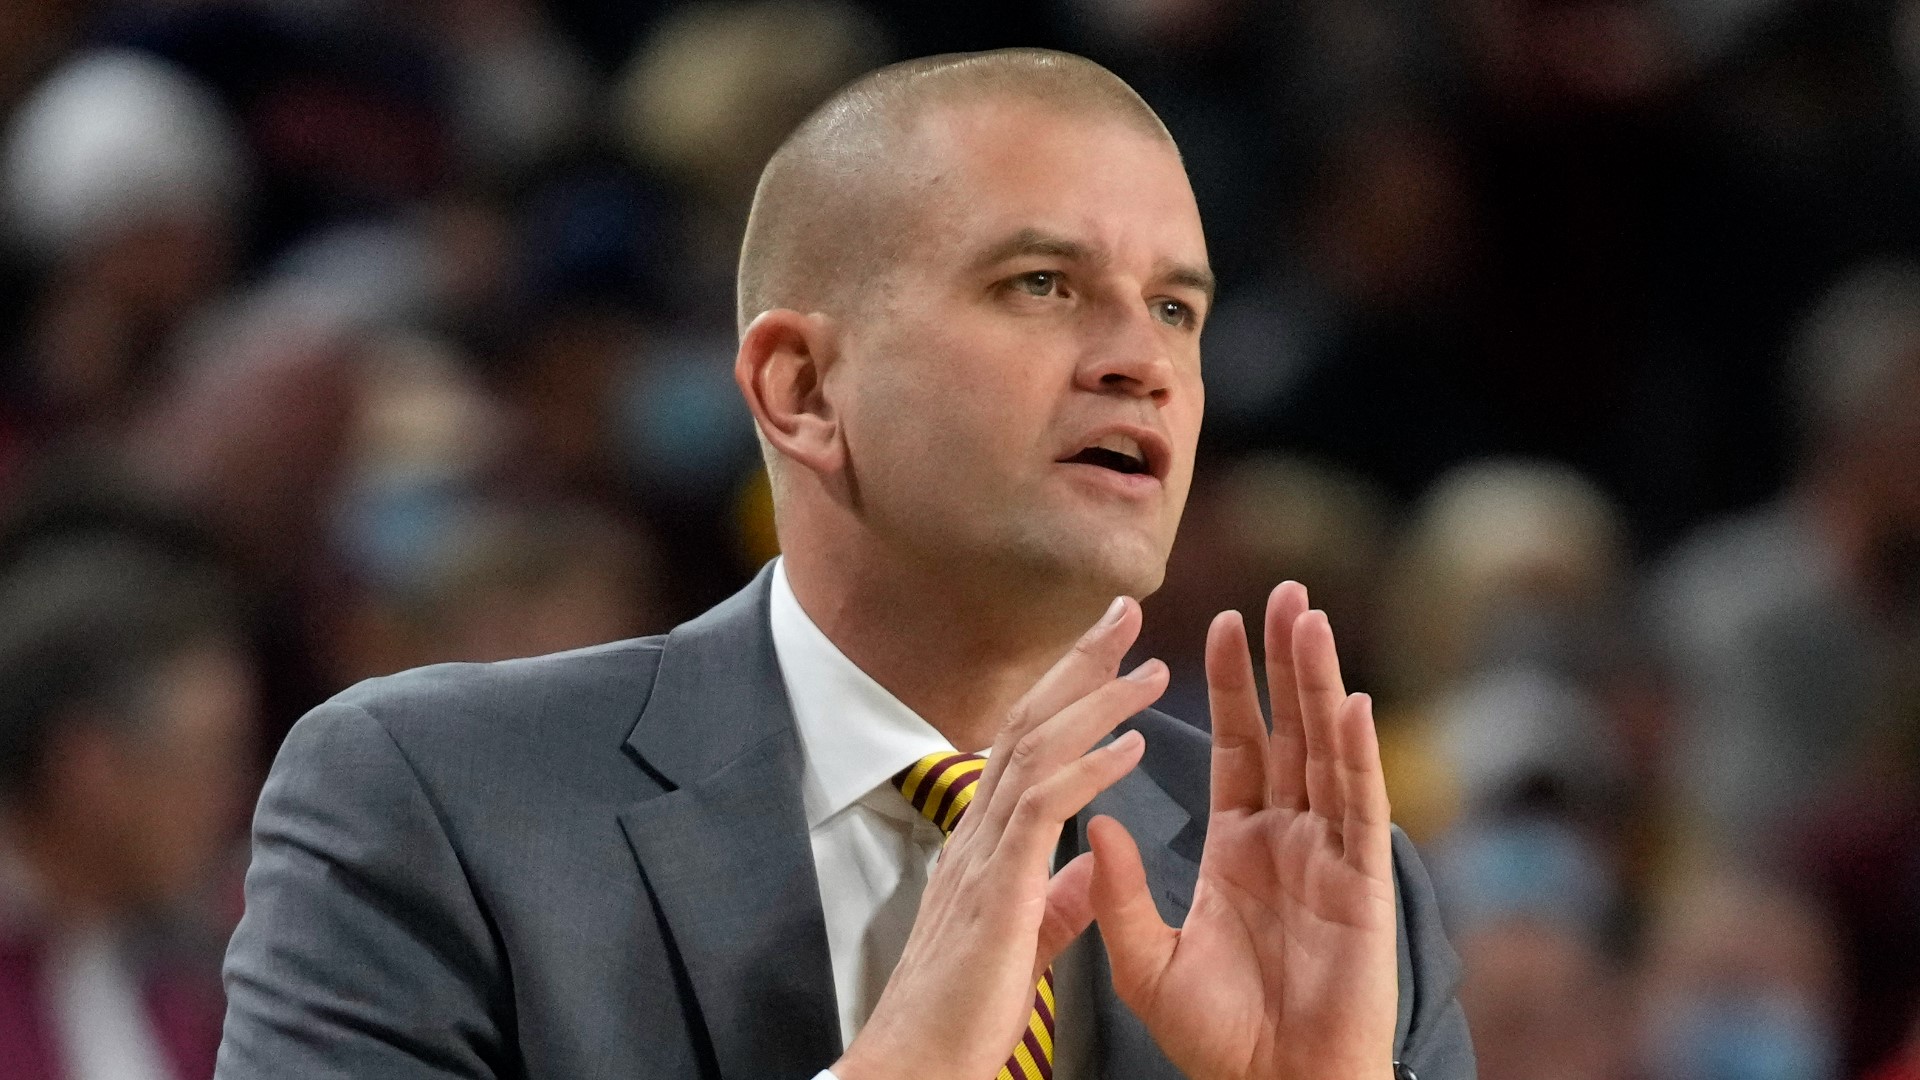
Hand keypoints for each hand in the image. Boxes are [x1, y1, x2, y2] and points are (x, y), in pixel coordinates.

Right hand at [832, 597, 1169, 1079]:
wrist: (915, 1066)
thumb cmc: (961, 1017)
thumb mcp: (1024, 943)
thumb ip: (1059, 897)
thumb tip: (1090, 862)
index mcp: (985, 845)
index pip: (1026, 744)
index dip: (1067, 691)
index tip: (1110, 651)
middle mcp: (978, 834)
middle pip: (1029, 722)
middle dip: (1080, 662)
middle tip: (1126, 608)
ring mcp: (982, 854)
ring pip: (1037, 748)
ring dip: (1098, 699)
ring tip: (1151, 663)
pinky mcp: (997, 886)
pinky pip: (1046, 807)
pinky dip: (1091, 768)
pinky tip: (1134, 744)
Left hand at [1088, 582, 1397, 1079]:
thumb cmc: (1220, 1036)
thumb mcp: (1148, 958)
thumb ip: (1118, 891)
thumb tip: (1092, 818)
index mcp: (1239, 847)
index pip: (1237, 745)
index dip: (1231, 686)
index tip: (1219, 622)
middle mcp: (1289, 838)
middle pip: (1290, 730)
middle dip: (1285, 661)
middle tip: (1283, 590)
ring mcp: (1330, 855)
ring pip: (1327, 752)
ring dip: (1321, 684)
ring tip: (1311, 618)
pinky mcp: (1362, 885)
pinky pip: (1361, 809)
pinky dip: (1358, 755)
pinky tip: (1352, 702)